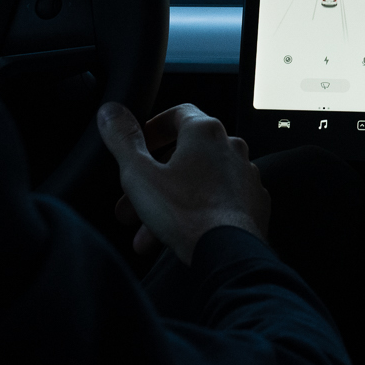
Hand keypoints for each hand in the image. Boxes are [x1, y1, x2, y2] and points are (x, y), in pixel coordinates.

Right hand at [96, 103, 271, 264]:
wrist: (228, 253)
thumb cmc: (186, 213)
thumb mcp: (139, 174)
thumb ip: (123, 139)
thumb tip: (111, 111)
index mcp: (205, 131)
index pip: (177, 114)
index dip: (153, 129)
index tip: (139, 146)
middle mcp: (231, 147)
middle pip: (184, 156)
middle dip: (153, 180)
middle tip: (132, 202)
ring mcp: (245, 175)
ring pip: (198, 183)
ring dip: (170, 202)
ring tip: (145, 232)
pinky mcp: (253, 202)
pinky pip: (218, 202)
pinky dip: (196, 213)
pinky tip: (177, 234)